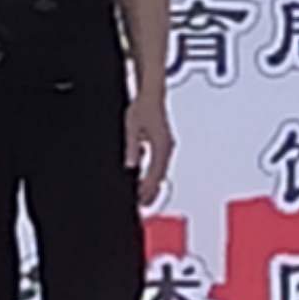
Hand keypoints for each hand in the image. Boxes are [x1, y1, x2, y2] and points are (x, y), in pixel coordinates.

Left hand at [125, 91, 174, 208]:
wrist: (151, 93)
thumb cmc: (143, 107)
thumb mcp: (132, 128)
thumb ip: (132, 148)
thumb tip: (131, 165)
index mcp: (161, 145)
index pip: (155, 174)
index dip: (147, 189)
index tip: (139, 201)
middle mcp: (167, 148)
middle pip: (160, 176)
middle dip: (151, 192)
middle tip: (141, 206)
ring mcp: (166, 146)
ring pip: (160, 171)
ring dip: (151, 184)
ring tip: (141, 197)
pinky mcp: (163, 144)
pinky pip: (158, 163)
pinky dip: (151, 173)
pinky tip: (141, 177)